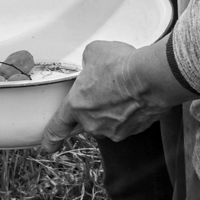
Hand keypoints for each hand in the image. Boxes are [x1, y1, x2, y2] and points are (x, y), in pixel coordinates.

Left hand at [41, 37, 191, 149]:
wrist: (151, 78)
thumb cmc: (120, 64)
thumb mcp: (93, 53)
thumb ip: (87, 64)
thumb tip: (92, 66)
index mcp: (76, 106)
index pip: (58, 126)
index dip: (51, 137)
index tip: (47, 146)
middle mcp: (93, 124)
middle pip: (87, 120)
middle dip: (94, 107)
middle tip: (105, 90)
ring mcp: (115, 130)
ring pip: (108, 122)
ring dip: (113, 110)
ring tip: (123, 89)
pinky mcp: (135, 131)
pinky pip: (127, 122)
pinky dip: (130, 112)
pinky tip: (136, 95)